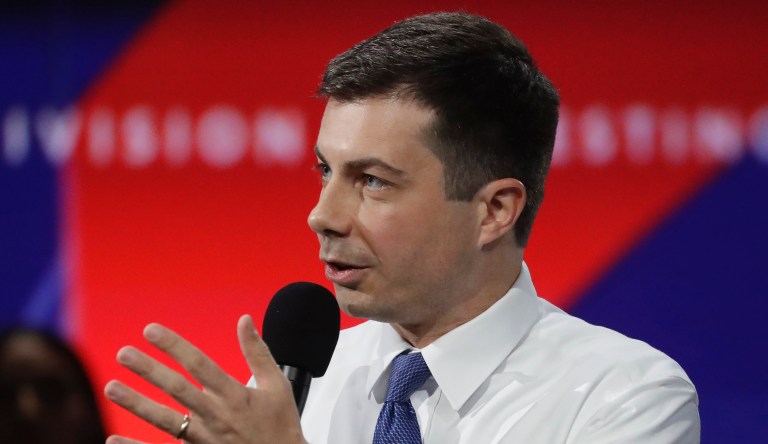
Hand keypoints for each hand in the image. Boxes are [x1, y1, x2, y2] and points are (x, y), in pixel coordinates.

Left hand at [104, 315, 304, 443]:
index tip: (151, 331)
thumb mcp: (277, 385)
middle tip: (123, 353)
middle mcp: (216, 416)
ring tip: (111, 387)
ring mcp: (204, 439)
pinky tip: (114, 438)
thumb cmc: (281, 425)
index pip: (199, 364)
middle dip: (148, 370)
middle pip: (176, 389)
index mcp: (235, 395)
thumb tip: (245, 320)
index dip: (174, 345)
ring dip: (136, 404)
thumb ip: (257, 352)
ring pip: (164, 420)